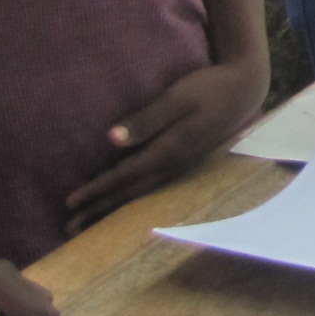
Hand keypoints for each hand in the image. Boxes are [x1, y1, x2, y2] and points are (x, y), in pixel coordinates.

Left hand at [67, 54, 272, 230]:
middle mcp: (173, 165)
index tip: (70, 203)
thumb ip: (146, 119)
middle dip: (99, 210)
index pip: (123, 176)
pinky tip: (123, 200)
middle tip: (70, 228)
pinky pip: (151, 186)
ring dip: (113, 209)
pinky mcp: (184, 160)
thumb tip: (112, 140)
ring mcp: (181, 165)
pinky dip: (131, 197)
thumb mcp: (177, 98)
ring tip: (89, 223)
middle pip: (130, 193)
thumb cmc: (209, 87)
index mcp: (168, 151)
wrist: (245, 89)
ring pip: (141, 193)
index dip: (96, 189)